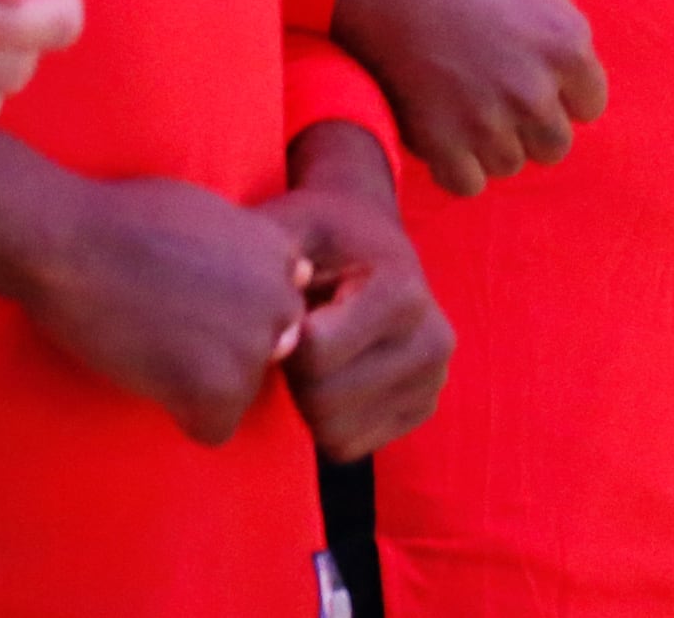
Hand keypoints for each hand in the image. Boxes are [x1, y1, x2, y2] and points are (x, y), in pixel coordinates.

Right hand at [0, 132, 306, 444]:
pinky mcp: (217, 385)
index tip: (192, 304)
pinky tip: (152, 383)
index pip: (279, 309)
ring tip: (152, 349)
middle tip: (168, 329)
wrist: (72, 242)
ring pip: (242, 390)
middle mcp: (282, 300)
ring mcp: (254, 344)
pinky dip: (184, 417)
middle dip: (225, 348)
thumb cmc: (125, 218)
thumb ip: (252, 252)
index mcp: (282, 255)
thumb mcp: (213, 215)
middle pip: (266, 350)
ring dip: (201, 383)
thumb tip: (293, 275)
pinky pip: (216, 428)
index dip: (232, 313)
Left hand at [260, 123, 455, 461]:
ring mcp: (433, 379)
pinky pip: (349, 447)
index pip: (315, 356)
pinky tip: (332, 377)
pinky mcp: (423, 408)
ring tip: (315, 357)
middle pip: (323, 401)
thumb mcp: (292, 226)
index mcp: (403, 292)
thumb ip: (270, 261)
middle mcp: (433, 339)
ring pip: (335, 432)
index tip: (286, 310)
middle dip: (293, 377)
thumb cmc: (320, 235)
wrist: (370, 237)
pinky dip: (325, 422)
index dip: (281, 339)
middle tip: (296, 338)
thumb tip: (240, 307)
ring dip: (306, 402)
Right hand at [329, 0, 607, 197]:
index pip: (589, 105)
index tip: (535, 82)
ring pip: (509, 164)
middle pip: (554, 144)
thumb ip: (557, 28)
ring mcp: (487, 123)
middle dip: (531, 127)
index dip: (561, 94)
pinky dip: (455, 165)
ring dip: (491, 146)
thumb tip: (565, 63)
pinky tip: (444, 135)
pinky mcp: (440, 143)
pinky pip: (466, 183)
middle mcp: (535, 93)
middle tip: (499, 101)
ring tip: (465, 111)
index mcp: (567, 48)